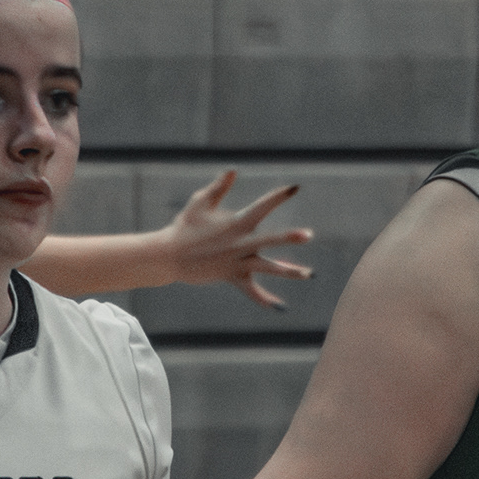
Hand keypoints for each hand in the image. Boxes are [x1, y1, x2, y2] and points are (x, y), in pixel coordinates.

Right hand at [158, 172, 313, 309]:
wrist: (169, 257)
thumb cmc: (184, 226)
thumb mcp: (200, 202)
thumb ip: (218, 187)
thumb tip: (233, 171)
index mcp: (236, 223)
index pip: (262, 207)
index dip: (279, 197)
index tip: (296, 188)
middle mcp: (240, 243)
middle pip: (269, 240)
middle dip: (289, 238)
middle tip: (309, 235)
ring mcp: (237, 262)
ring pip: (267, 267)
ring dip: (288, 271)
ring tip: (308, 274)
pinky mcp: (232, 277)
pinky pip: (251, 291)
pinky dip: (264, 299)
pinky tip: (280, 307)